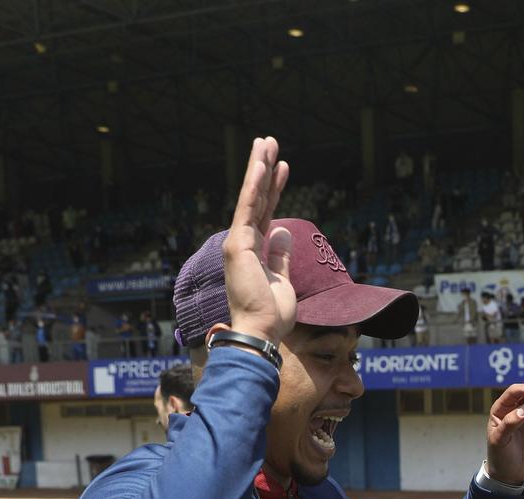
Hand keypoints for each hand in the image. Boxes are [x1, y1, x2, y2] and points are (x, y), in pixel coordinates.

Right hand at [222, 137, 295, 345]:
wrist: (261, 331)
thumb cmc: (271, 314)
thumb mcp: (283, 281)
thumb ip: (281, 256)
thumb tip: (284, 230)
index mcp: (254, 251)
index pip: (266, 212)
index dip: (274, 188)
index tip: (282, 167)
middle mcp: (243, 243)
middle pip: (257, 199)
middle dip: (264, 169)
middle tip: (269, 141)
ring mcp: (239, 242)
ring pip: (251, 198)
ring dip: (258, 168)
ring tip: (265, 142)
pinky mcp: (239, 245)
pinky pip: (249, 209)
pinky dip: (255, 186)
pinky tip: (261, 164)